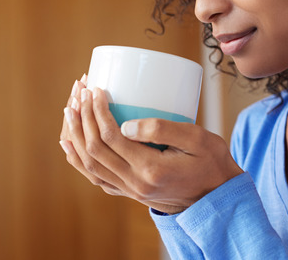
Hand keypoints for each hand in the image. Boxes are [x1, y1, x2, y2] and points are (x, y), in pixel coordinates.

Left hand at [59, 78, 242, 213]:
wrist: (218, 197)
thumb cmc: (212, 162)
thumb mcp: (197, 139)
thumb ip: (162, 130)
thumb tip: (126, 124)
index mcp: (150, 169)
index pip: (111, 138)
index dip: (98, 111)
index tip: (96, 89)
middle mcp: (135, 184)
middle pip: (94, 150)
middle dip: (82, 117)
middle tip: (79, 92)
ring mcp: (130, 191)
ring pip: (89, 166)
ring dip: (76, 136)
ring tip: (69, 110)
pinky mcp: (130, 192)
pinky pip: (96, 177)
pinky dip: (79, 160)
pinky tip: (70, 144)